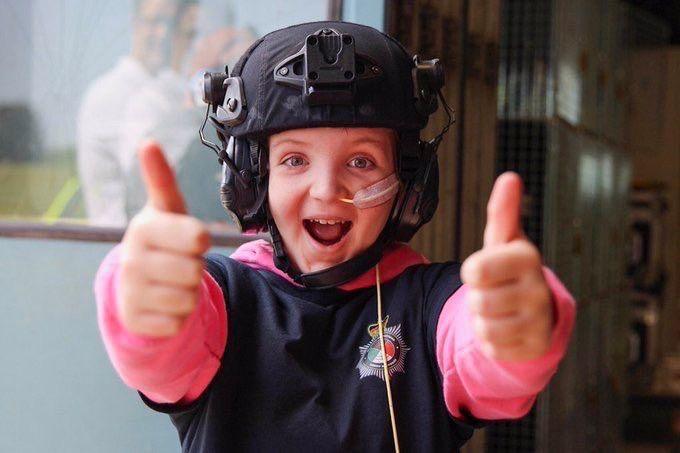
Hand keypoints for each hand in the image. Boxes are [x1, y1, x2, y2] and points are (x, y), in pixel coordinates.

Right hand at [118, 142, 210, 336]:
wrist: (136, 282)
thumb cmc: (163, 238)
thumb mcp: (167, 209)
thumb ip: (161, 179)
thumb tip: (148, 142)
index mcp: (144, 228)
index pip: (198, 238)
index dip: (200, 241)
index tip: (189, 238)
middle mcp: (130, 259)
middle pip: (196, 272)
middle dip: (195, 269)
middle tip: (179, 262)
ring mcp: (129, 291)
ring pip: (189, 299)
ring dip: (189, 293)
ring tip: (172, 281)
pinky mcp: (134, 320)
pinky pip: (178, 323)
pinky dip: (179, 316)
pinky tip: (164, 303)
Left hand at [460, 172, 552, 360]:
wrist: (535, 309)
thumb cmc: (510, 268)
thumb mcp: (503, 240)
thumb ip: (502, 212)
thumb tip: (510, 177)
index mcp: (527, 258)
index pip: (476, 271)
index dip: (472, 272)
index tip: (484, 269)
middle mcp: (539, 289)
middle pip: (477, 302)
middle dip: (477, 298)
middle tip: (493, 291)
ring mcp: (540, 321)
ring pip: (484, 328)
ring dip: (482, 320)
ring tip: (498, 309)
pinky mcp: (536, 347)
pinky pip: (493, 348)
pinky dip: (492, 341)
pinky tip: (506, 327)